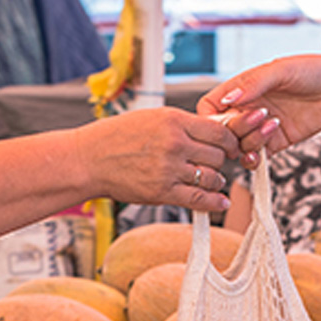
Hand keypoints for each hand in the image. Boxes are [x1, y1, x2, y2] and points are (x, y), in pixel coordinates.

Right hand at [77, 105, 273, 212]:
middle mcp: (174, 144)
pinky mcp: (162, 192)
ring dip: (215, 180)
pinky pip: (198, 199)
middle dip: (222, 161)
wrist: (89, 160)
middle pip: (218, 156)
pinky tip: (219, 202)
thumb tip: (214, 131)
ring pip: (211, 177)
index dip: (230, 141)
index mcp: (173, 120)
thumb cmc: (117, 137)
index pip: (218, 131)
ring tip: (211, 180)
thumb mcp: (152, 118)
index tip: (231, 146)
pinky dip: (213, 203)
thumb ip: (183, 125)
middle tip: (216, 164)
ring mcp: (168, 169)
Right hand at [199, 55, 320, 156]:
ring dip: (249, 143)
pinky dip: (254, 159)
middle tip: (255, 121)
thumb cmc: (311, 70)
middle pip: (223, 131)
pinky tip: (263, 152)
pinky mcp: (276, 142)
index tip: (220, 122)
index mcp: (242, 89)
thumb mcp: (280, 70)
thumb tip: (230, 99)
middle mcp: (248, 109)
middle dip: (233, 132)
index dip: (209, 119)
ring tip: (271, 127)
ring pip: (239, 146)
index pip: (210, 107)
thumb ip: (253, 85)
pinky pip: (256, 156)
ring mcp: (260, 127)